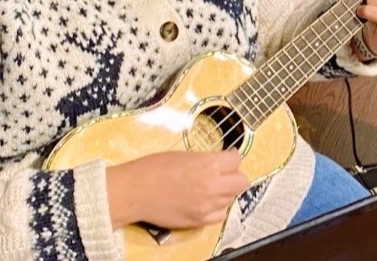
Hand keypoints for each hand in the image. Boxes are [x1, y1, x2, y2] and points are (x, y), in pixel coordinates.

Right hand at [106, 150, 248, 229]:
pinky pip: (220, 215)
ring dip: (224, 192)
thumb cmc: (154, 167)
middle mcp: (212, 186)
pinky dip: (216, 208)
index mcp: (208, 165)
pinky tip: (205, 202)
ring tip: (209, 188)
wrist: (134, 192)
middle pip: (241, 182)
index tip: (227, 156)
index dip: (232, 157)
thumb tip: (218, 161)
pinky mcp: (199, 221)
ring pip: (231, 198)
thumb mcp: (184, 155)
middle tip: (223, 173)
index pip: (237, 160)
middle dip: (234, 175)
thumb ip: (205, 160)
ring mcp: (207, 206)